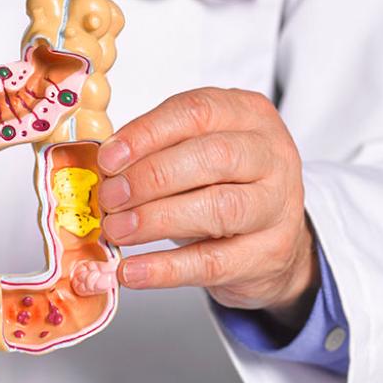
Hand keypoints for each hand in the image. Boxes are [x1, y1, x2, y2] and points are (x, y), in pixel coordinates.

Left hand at [97, 89, 317, 330]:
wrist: (271, 240)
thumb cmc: (223, 184)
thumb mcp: (194, 152)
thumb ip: (155, 151)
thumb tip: (104, 169)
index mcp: (248, 114)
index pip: (197, 112)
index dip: (147, 134)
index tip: (108, 158)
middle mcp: (271, 154)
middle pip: (213, 157)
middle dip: (151, 177)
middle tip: (110, 198)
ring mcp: (278, 206)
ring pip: (219, 208)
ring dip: (156, 219)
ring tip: (117, 229)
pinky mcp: (268, 254)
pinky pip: (213, 262)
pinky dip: (166, 269)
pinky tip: (132, 270)